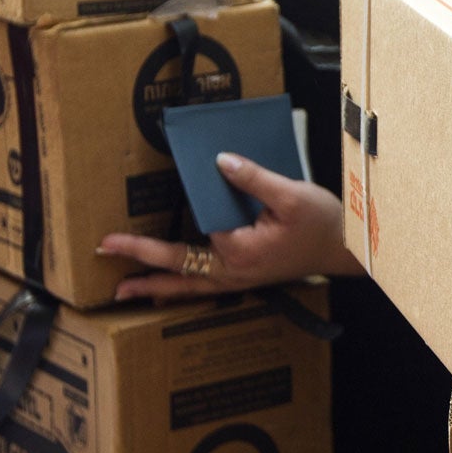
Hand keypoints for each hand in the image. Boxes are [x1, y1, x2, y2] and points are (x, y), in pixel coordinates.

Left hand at [98, 154, 357, 301]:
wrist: (347, 251)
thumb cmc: (324, 224)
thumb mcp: (292, 195)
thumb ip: (254, 178)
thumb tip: (221, 161)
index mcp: (240, 250)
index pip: (195, 231)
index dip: (178, 214)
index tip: (155, 208)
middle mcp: (233, 271)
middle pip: (177, 269)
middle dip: (139, 261)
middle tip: (104, 250)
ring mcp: (238, 280)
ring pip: (187, 286)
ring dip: (154, 286)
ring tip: (123, 289)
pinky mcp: (244, 279)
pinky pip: (202, 288)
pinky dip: (179, 290)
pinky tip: (165, 291)